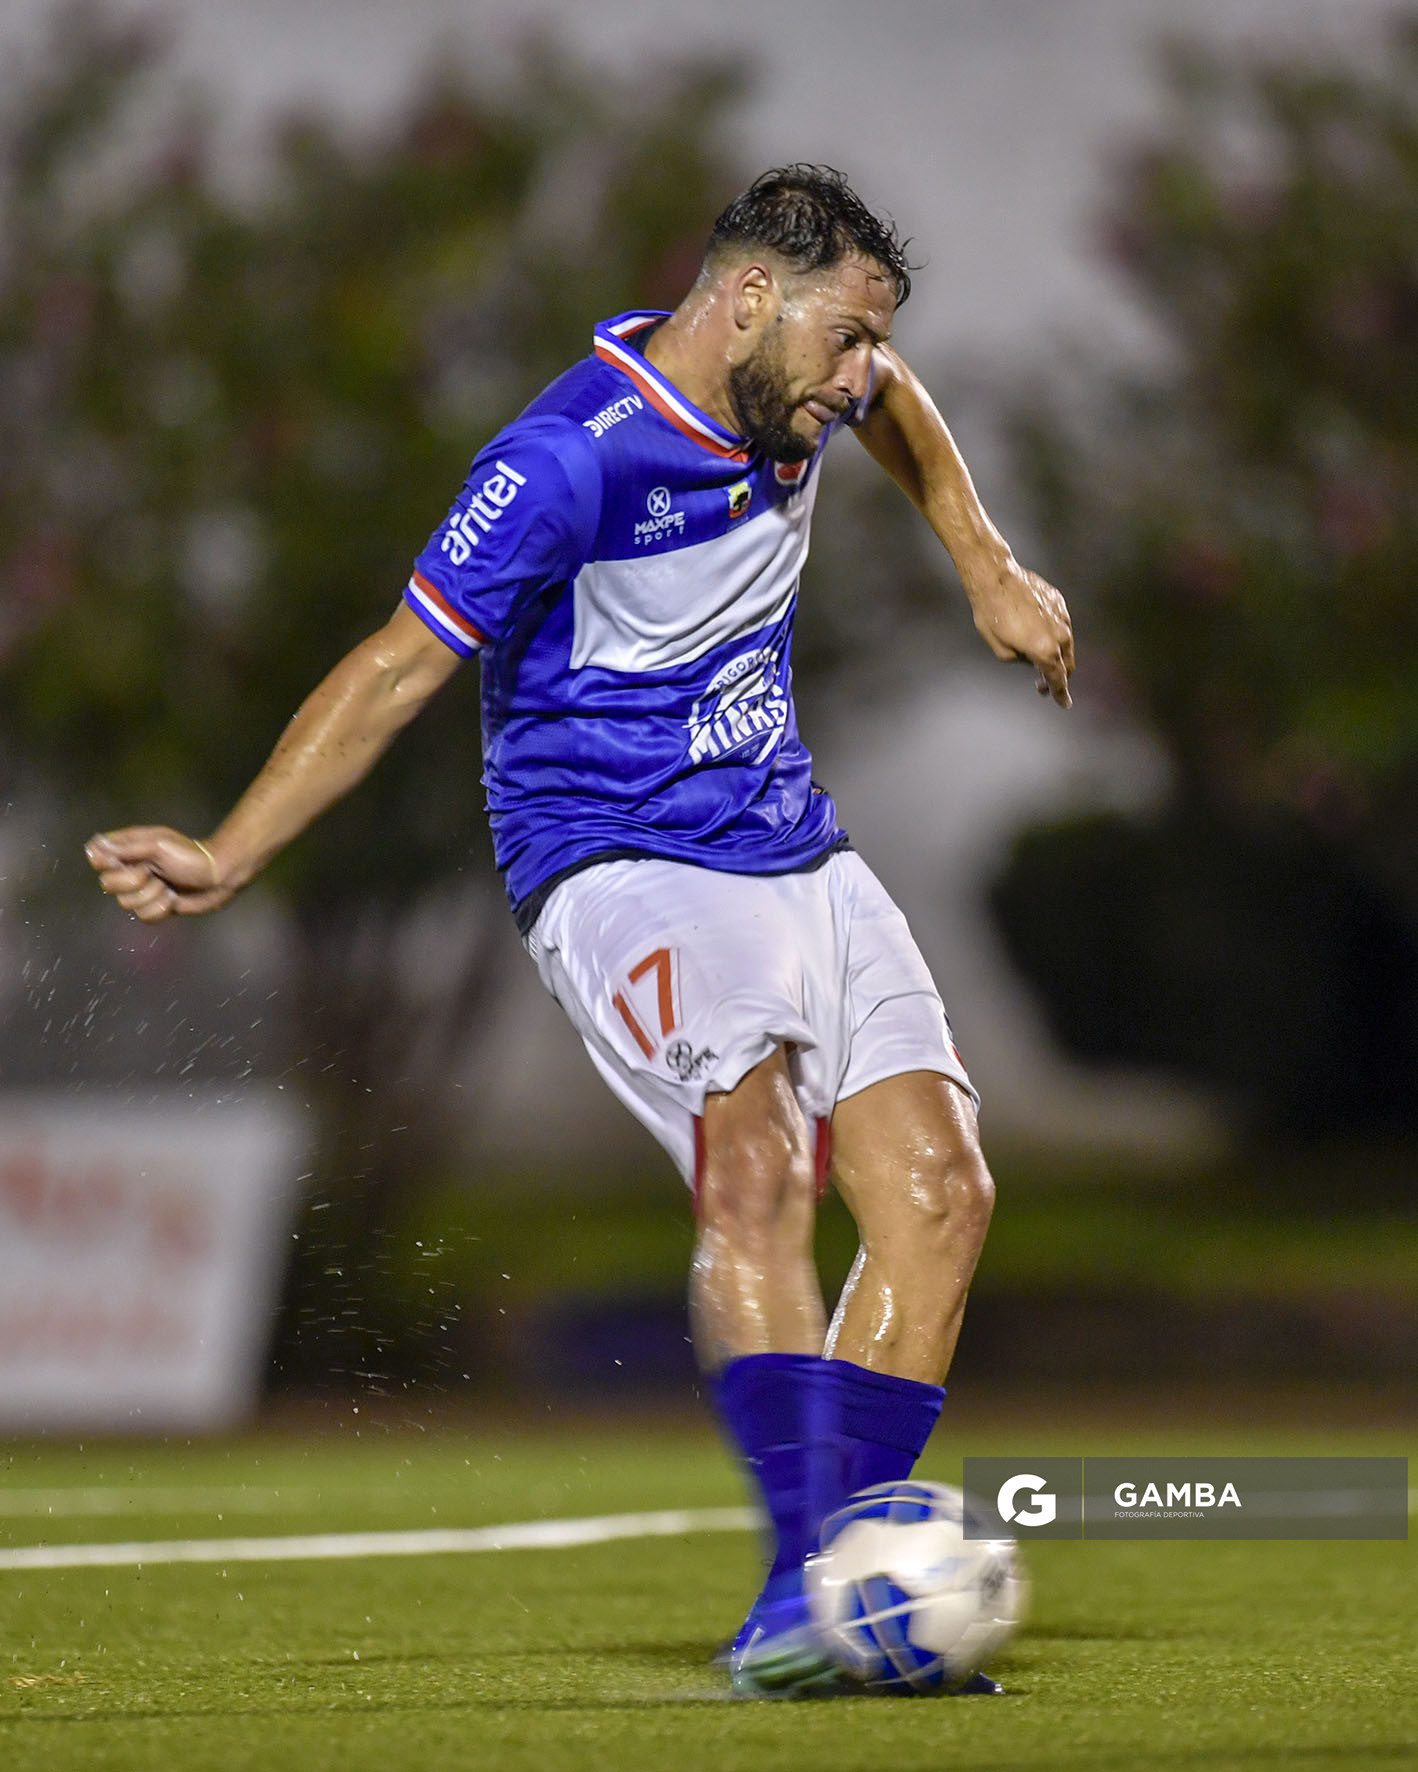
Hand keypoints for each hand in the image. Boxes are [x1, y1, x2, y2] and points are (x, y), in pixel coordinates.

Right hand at [84, 827, 235, 922]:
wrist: (217, 876)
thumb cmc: (189, 855)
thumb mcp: (157, 845)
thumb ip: (125, 848)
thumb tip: (94, 846)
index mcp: (128, 849)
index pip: (97, 857)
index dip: (106, 863)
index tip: (123, 860)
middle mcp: (130, 869)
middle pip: (107, 885)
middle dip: (133, 882)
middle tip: (153, 873)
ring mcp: (141, 890)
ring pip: (126, 903)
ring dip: (151, 895)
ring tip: (167, 885)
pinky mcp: (154, 907)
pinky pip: (143, 917)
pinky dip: (160, 909)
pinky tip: (172, 899)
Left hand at [966, 559, 1074, 707]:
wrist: (996, 578)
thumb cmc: (992, 615)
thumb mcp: (1001, 650)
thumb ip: (1021, 661)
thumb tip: (1030, 658)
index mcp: (1045, 651)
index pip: (1058, 679)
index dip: (1061, 693)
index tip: (1064, 703)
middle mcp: (1060, 634)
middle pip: (1066, 663)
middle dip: (1057, 676)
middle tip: (1042, 684)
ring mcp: (1062, 616)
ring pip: (1066, 643)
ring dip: (1055, 654)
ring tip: (1037, 656)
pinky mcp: (1059, 602)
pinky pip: (1060, 624)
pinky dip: (1052, 633)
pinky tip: (1036, 631)